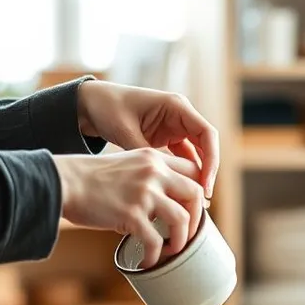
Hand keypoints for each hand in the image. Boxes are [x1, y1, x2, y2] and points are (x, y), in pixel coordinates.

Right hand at [53, 148, 203, 266]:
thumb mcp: (126, 165)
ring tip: (170, 250)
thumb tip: (164, 205)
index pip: (193, 170)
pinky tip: (147, 262)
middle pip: (195, 194)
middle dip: (196, 219)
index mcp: (153, 158)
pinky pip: (155, 241)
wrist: (63, 182)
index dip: (198, 191)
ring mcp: (144, 193)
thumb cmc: (90, 179)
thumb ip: (148, 177)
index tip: (192, 209)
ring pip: (182, 219)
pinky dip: (154, 256)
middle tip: (186, 234)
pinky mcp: (131, 215)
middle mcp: (153, 172)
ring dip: (181, 240)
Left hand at [77, 81, 219, 197]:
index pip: (207, 134)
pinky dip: (184, 175)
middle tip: (203, 199)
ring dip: (197, 176)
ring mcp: (175, 128)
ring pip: (197, 155)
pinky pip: (184, 159)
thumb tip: (164, 182)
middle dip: (207, 172)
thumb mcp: (127, 132)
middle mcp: (181, 116)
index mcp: (176, 106)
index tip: (205, 185)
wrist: (92, 104)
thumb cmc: (108, 109)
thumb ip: (147, 156)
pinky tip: (180, 193)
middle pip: (207, 146)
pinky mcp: (168, 139)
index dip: (212, 160)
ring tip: (194, 200)